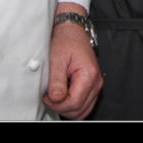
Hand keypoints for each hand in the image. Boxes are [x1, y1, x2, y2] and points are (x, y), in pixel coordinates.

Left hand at [44, 5, 101, 119]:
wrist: (72, 31)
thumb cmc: (66, 41)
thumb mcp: (56, 59)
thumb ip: (56, 81)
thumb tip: (56, 98)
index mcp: (89, 75)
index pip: (74, 103)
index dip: (57, 105)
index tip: (47, 97)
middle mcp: (96, 82)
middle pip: (79, 110)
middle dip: (62, 108)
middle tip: (49, 97)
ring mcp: (96, 85)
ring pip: (83, 111)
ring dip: (68, 108)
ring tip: (56, 96)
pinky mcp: (92, 86)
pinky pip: (85, 105)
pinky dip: (73, 105)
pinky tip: (64, 96)